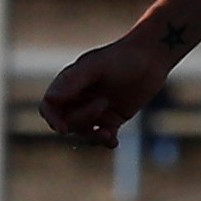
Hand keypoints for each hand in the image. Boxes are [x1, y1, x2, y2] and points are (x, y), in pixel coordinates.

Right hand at [40, 35, 173, 148]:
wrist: (151, 58)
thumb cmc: (121, 58)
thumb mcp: (96, 66)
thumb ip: (72, 81)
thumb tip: (50, 99)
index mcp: (69, 83)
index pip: (50, 106)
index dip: (52, 119)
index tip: (62, 129)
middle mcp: (79, 98)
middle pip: (67, 122)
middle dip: (82, 119)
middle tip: (103, 103)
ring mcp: (95, 110)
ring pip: (84, 133)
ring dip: (93, 136)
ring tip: (109, 130)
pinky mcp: (113, 119)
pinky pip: (103, 137)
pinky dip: (106, 141)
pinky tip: (113, 141)